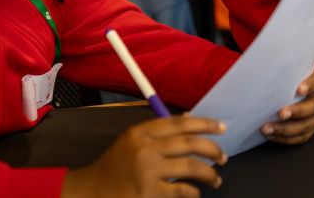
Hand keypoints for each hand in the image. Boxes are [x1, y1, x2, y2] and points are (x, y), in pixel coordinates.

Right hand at [61, 115, 226, 196]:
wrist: (89, 191)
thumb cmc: (115, 166)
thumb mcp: (132, 141)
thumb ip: (158, 133)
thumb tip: (191, 122)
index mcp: (142, 132)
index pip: (180, 122)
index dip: (205, 123)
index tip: (222, 128)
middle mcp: (145, 148)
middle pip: (190, 143)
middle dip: (213, 150)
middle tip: (224, 157)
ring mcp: (147, 171)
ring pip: (191, 167)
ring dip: (209, 173)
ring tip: (216, 179)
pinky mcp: (148, 193)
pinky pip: (181, 190)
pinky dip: (193, 192)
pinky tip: (195, 193)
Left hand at [262, 71, 313, 144]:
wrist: (293, 91)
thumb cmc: (290, 80)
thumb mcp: (291, 73)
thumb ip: (285, 73)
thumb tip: (265, 74)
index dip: (310, 85)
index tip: (299, 89)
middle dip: (297, 111)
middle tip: (281, 113)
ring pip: (306, 125)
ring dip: (286, 129)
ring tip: (268, 128)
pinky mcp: (311, 129)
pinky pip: (301, 137)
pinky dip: (285, 138)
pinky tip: (272, 135)